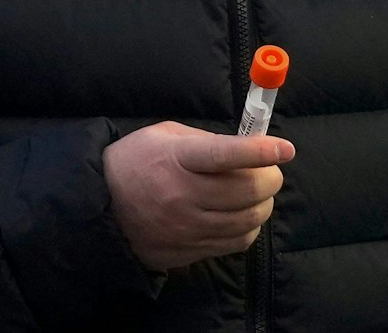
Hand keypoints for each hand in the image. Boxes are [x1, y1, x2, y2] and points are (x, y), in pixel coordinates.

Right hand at [103, 121, 293, 270]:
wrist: (101, 207)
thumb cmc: (135, 161)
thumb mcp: (164, 136)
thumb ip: (205, 141)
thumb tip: (248, 150)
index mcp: (175, 159)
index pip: (224, 156)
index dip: (259, 152)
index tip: (285, 149)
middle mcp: (182, 196)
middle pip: (245, 191)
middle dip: (269, 178)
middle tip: (270, 171)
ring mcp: (187, 228)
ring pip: (247, 219)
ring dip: (263, 204)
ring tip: (258, 194)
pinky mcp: (190, 250)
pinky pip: (235, 242)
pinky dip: (249, 227)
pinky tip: (243, 215)